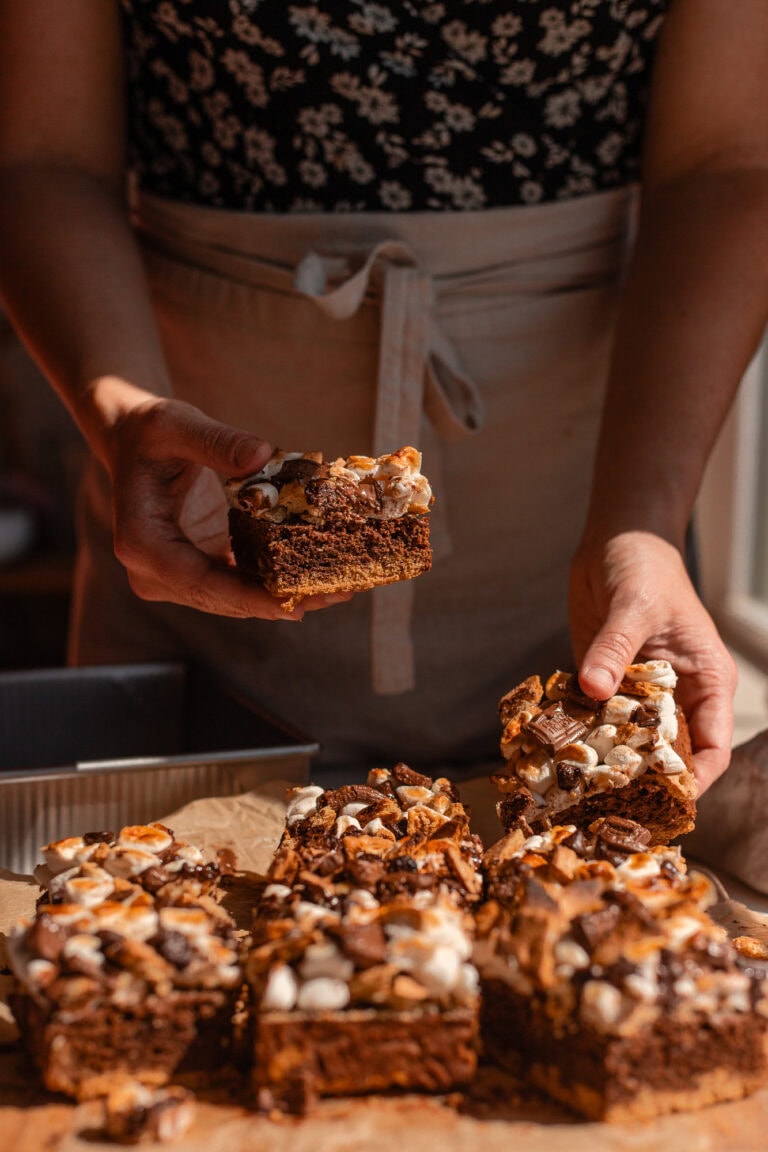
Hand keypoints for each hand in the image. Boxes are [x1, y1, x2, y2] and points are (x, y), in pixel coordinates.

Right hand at [103, 395, 351, 619]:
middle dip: (280, 602)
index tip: (294, 605)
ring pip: (235, 598)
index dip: (250, 598)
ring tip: (339, 590)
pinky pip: (239, 582)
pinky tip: (317, 575)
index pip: (200, 584)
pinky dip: (274, 581)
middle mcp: (155, 571)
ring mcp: (177, 575)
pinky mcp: (198, 568)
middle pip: (224, 599)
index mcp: (143, 544)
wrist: (134, 439)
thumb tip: (262, 455)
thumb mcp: (178, 425)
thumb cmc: (150, 431)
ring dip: (285, 596)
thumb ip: (218, 442)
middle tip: (337, 595)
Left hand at [569, 529, 736, 792]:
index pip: (712, 747)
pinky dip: (579, 736)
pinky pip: (594, 719)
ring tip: (577, 790)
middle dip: (644, 780)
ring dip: (606, 762)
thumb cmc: (646, 567)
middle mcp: (677, 695)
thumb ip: (615, 648)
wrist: (617, 541)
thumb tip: (594, 689)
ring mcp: (640, 693)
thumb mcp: (635, 606)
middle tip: (609, 806)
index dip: (692, 779)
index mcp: (706, 682)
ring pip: (629, 742)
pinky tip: (555, 754)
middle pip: (669, 754)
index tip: (662, 801)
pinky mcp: (605, 684)